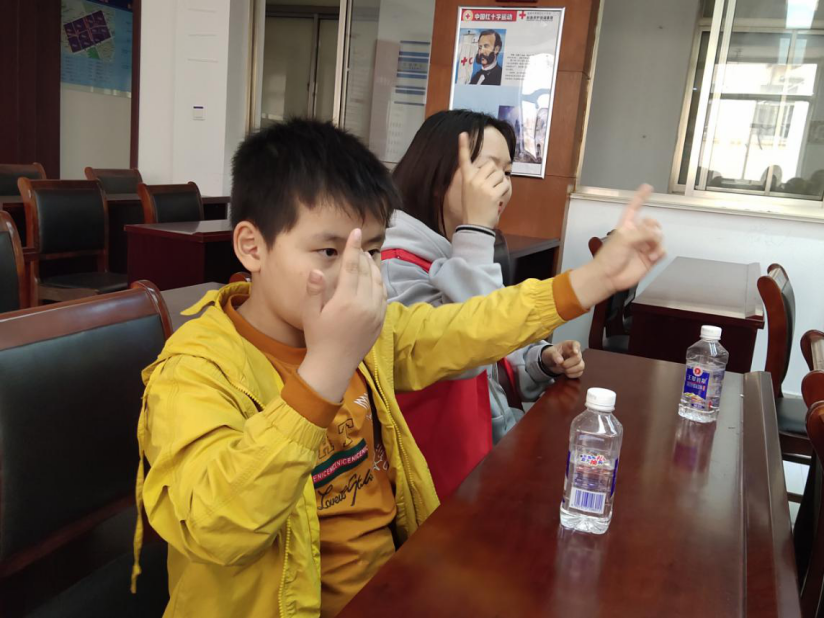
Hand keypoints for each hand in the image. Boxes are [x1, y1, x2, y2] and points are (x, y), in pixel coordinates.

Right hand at [298, 229, 386, 410]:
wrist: (334, 364)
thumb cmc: (318, 337)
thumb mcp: (309, 313)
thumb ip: (314, 290)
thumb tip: (316, 270)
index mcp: (346, 300)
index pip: (352, 266)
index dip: (353, 247)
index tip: (356, 232)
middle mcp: (365, 305)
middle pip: (368, 271)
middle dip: (364, 255)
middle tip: (359, 245)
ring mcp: (375, 313)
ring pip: (379, 282)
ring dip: (374, 267)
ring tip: (368, 258)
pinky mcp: (380, 321)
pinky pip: (383, 296)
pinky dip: (380, 283)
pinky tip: (375, 278)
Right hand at [458, 132, 508, 228]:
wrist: (474, 225)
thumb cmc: (473, 208)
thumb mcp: (469, 191)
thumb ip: (477, 179)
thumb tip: (493, 170)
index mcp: (466, 178)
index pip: (463, 160)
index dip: (462, 146)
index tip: (463, 133)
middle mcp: (473, 180)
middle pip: (490, 166)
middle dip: (494, 174)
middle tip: (490, 186)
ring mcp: (482, 186)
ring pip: (499, 174)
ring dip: (500, 183)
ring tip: (493, 193)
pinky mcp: (492, 193)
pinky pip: (504, 184)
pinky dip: (504, 190)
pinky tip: (497, 198)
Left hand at [542, 341, 584, 378]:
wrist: (550, 362)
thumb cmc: (551, 354)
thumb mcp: (549, 353)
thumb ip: (554, 355)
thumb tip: (560, 361)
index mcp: (568, 345)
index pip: (576, 344)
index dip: (576, 348)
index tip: (575, 352)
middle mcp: (576, 352)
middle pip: (578, 358)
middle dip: (569, 363)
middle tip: (561, 365)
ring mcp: (578, 361)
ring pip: (581, 366)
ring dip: (572, 370)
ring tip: (564, 370)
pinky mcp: (577, 369)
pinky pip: (579, 373)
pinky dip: (573, 375)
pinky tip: (566, 374)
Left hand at [570, 184, 664, 308]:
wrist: (608, 277)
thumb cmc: (609, 257)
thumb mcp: (624, 239)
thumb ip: (643, 233)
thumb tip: (656, 233)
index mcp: (626, 226)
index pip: (634, 208)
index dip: (640, 197)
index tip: (647, 187)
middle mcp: (636, 235)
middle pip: (652, 223)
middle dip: (654, 226)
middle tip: (651, 234)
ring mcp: (643, 246)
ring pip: (659, 237)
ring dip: (657, 242)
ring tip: (649, 251)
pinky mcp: (649, 258)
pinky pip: (662, 250)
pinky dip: (660, 252)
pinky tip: (652, 257)